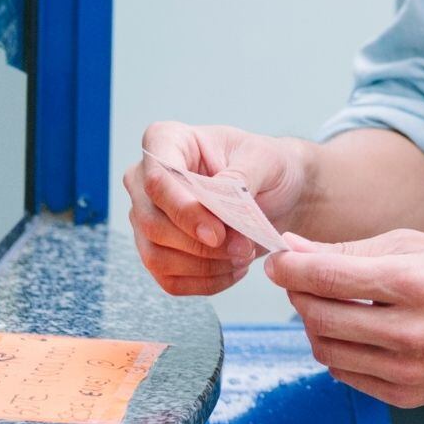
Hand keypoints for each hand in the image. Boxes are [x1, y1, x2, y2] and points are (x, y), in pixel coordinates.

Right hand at [122, 121, 310, 295]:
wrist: (279, 191)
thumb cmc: (267, 165)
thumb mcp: (264, 159)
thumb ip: (239, 177)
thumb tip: (216, 202)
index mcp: (166, 141)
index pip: (158, 179)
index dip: (183, 210)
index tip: (217, 233)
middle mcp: (145, 179)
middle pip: (152, 222)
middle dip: (200, 245)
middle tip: (243, 248)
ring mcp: (147, 217)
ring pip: (156, 256)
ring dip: (204, 266)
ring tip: (243, 256)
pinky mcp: (158, 250)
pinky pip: (169, 279)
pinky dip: (205, 282)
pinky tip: (233, 269)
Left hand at [264, 229, 423, 407]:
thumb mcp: (413, 245)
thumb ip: (348, 250)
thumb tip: (293, 250)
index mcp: (413, 282)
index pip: (328, 277)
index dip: (290, 268)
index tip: (275, 261)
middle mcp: (411, 330)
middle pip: (319, 315)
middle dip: (298, 293)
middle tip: (301, 279)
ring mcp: (409, 369)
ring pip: (326, 349)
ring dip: (314, 324)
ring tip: (329, 305)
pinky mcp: (407, 396)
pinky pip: (346, 374)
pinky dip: (337, 351)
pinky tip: (352, 332)